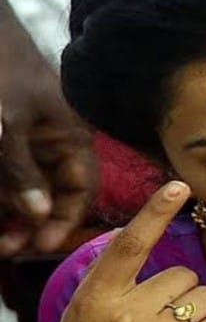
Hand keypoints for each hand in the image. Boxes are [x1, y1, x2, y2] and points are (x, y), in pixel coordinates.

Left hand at [0, 1, 97, 254]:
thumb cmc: (0, 73)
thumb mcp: (7, 124)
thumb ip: (22, 170)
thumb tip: (39, 215)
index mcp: (71, 138)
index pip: (81, 189)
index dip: (66, 220)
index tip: (41, 245)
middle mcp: (55, 145)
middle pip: (53, 195)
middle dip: (33, 223)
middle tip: (8, 248)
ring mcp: (29, 143)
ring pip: (27, 189)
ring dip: (12, 214)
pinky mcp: (6, 141)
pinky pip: (8, 176)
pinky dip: (1, 197)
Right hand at [34, 182, 205, 321]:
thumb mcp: (83, 318)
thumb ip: (113, 285)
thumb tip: (140, 241)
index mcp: (95, 295)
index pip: (129, 243)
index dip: (155, 212)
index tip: (179, 186)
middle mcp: (124, 311)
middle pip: (183, 274)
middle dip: (182, 293)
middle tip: (162, 321)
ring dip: (201, 311)